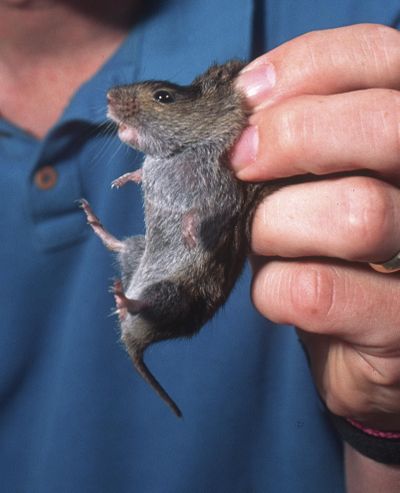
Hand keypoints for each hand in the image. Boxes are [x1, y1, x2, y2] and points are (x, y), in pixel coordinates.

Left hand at [230, 24, 399, 430]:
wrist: (356, 337)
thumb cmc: (326, 249)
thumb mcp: (313, 181)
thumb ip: (294, 138)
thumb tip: (237, 107)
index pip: (383, 57)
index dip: (308, 67)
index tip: (247, 98)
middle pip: (386, 126)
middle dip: (292, 135)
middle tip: (240, 161)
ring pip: (357, 214)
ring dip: (274, 225)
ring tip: (260, 241)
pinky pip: (318, 292)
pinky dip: (272, 290)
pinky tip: (274, 293)